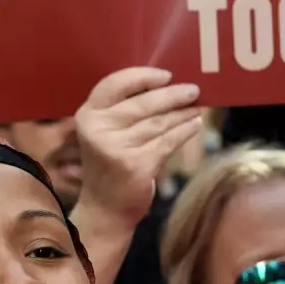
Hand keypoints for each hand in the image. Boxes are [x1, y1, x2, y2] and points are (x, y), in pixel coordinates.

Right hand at [75, 67, 201, 225]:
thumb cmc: (111, 164)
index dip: (142, 76)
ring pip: (158, 122)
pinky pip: (167, 141)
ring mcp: (115, 148)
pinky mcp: (135, 165)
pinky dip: (184, 131)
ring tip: (197, 106)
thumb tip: (168, 84)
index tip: (166, 75)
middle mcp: (97, 130)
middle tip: (193, 90)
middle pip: (142, 103)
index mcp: (87, 116)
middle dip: (172, 95)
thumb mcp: (106, 134)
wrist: (105, 208)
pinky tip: (194, 124)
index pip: (114, 84)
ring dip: (182, 113)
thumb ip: (124, 110)